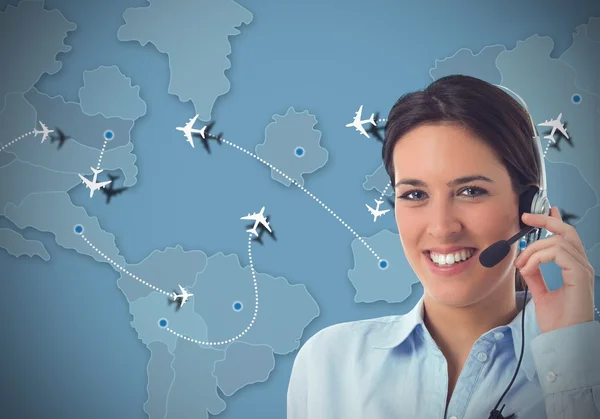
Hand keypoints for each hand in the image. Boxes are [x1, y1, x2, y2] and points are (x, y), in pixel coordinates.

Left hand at [513, 206, 594, 333]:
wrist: (563, 339)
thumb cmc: (557, 321)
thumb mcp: (541, 293)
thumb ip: (536, 276)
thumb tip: (526, 262)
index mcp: (574, 268)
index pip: (566, 237)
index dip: (553, 221)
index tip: (535, 215)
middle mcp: (581, 266)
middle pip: (566, 231)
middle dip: (545, 220)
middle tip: (525, 218)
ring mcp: (583, 270)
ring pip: (558, 241)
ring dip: (534, 249)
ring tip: (522, 264)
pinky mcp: (580, 276)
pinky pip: (558, 253)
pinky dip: (538, 257)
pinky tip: (528, 269)